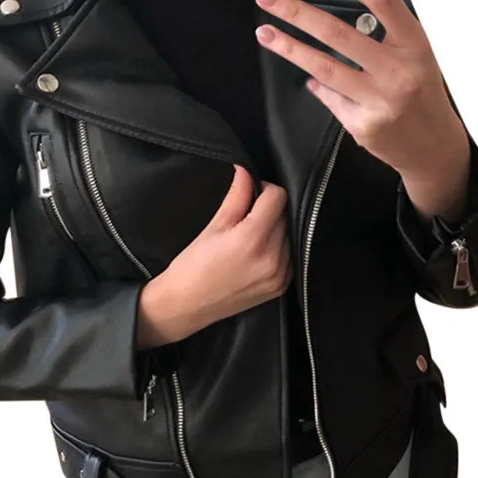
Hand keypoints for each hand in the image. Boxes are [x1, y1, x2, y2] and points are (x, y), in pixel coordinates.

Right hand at [137, 165, 292, 347]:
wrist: (186, 305)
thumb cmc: (193, 267)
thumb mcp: (213, 227)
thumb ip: (236, 197)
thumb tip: (246, 171)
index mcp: (252, 239)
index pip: (277, 197)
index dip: (263, 189)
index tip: (251, 194)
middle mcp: (271, 258)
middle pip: (285, 215)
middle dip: (268, 210)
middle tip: (245, 217)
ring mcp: (279, 274)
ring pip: (289, 234)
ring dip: (275, 229)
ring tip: (249, 237)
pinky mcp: (281, 286)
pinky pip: (290, 255)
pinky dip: (278, 248)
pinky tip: (257, 252)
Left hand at [253, 0, 467, 183]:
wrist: (434, 148)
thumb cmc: (423, 95)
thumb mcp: (416, 58)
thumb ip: (382, 39)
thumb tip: (336, 28)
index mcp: (414, 44)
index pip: (380, 0)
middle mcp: (397, 70)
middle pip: (338, 33)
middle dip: (297, 12)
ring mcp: (379, 100)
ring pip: (324, 68)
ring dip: (290, 48)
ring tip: (264, 32)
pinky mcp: (363, 125)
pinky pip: (331, 98)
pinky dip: (318, 86)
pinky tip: (308, 79)